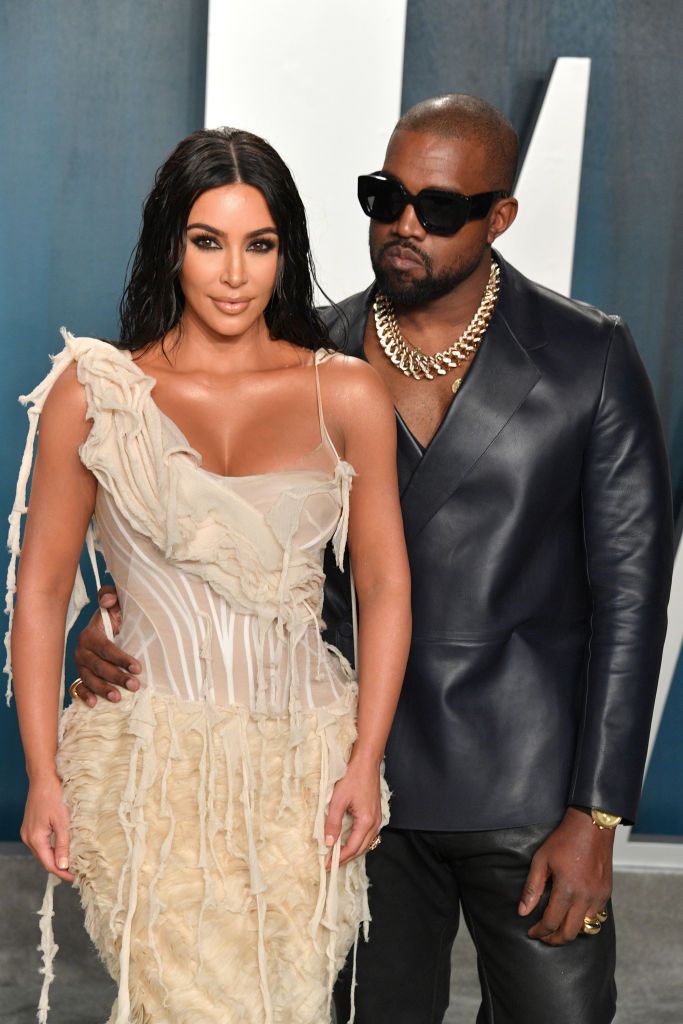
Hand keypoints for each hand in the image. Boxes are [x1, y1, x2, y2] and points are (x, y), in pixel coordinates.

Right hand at [21, 774, 74, 881]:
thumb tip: (63, 866)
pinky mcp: (32, 826)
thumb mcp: (63, 821)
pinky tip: (62, 848)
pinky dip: (51, 848)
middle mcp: (28, 838)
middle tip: (77, 872)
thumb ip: (63, 844)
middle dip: (59, 867)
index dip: (62, 873)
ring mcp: (28, 831)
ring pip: (42, 852)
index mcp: (35, 839)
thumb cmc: (54, 795)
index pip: (48, 864)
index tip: (76, 877)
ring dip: (56, 858)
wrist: (43, 777)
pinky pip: (41, 843)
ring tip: (72, 862)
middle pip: (44, 860)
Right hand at [73, 586, 140, 705]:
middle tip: (134, 685)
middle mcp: (82, 650)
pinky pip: (79, 687)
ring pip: (90, 679)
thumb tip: (107, 601)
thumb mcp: (115, 605)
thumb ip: (112, 596)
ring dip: (103, 689)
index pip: (106, 648)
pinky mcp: (80, 674)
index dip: (121, 658)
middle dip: (117, 677)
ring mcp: (80, 664)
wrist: (103, 627)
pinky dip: (85, 695)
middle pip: (99, 666)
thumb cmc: (113, 618)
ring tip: (118, 697)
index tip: (138, 667)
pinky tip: (94, 704)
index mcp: (90, 634)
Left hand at [323, 756, 381, 867]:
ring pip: (366, 842)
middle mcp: (375, 823)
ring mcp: (377, 818)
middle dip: (346, 858)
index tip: (326, 865)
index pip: (352, 848)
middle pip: (361, 849)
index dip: (339, 858)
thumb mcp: (338, 800)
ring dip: (352, 851)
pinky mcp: (375, 813)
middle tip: (330, 865)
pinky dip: (358, 842)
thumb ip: (333, 823)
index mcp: (366, 821)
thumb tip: (327, 843)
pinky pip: (367, 834)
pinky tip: (348, 841)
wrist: (366, 761)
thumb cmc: (352, 777)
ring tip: (337, 856)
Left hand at [518, 807, 613, 944]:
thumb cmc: (564, 840)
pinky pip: (596, 916)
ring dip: (570, 930)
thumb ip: (532, 888)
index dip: (539, 932)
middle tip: (543, 936)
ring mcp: (598, 896)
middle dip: (554, 939)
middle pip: (570, 933)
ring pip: (585, 928)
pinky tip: (573, 914)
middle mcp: (585, 897)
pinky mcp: (606, 893)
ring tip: (557, 926)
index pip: (551, 922)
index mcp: (567, 889)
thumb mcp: (541, 860)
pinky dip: (584, 920)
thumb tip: (522, 912)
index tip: (531, 932)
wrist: (591, 826)